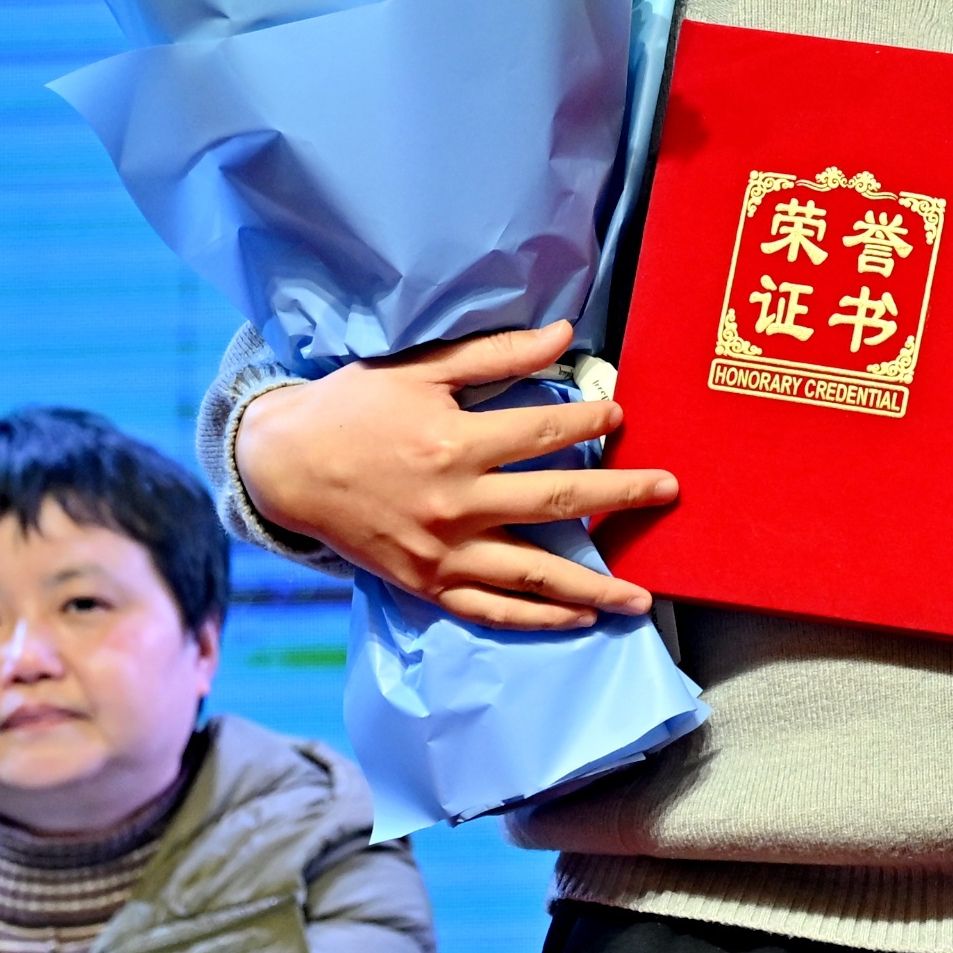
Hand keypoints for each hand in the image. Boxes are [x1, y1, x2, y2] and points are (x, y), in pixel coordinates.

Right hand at [232, 322, 675, 631]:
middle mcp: (453, 504)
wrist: (283, 466)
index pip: (542, 434)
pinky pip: (490, 610)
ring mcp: (441, 552)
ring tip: (643, 598)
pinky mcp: (425, 585)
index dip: (589, 425)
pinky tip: (579, 618)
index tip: (622, 417)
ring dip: (594, 586)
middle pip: (556, 502)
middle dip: (621, 496)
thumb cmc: (353, 408)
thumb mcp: (418, 370)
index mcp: (453, 443)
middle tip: (669, 490)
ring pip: (533, 574)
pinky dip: (538, 618)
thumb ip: (495, 355)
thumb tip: (565, 334)